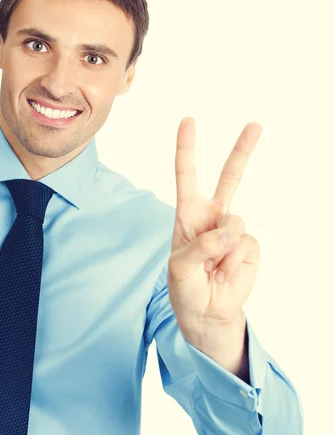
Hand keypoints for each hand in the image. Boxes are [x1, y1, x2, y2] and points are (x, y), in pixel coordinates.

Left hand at [168, 117, 261, 357]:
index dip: (187, 149)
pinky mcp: (248, 246)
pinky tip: (225, 274)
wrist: (206, 313)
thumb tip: (231, 231)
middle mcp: (212, 216)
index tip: (188, 121)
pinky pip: (244, 245)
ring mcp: (233, 230)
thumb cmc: (185, 287)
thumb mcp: (179, 267)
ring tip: (212, 269)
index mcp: (188, 214)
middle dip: (242, 151)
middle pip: (229, 178)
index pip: (187, 175)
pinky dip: (233, 263)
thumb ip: (201, 246)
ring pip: (234, 222)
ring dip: (221, 250)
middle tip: (255, 125)